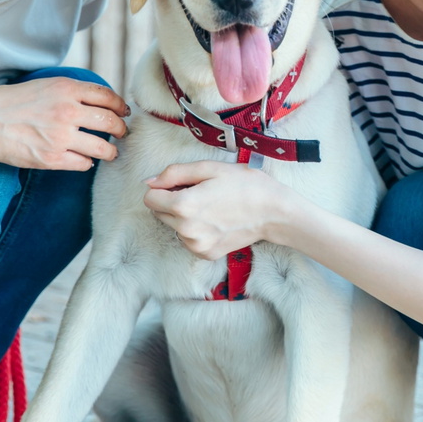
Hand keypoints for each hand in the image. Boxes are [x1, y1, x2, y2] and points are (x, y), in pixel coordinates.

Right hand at [0, 77, 129, 170]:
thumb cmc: (11, 102)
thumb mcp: (44, 85)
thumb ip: (71, 91)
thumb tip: (100, 99)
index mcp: (66, 89)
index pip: (108, 97)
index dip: (120, 106)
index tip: (123, 113)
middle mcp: (67, 111)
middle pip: (112, 122)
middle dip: (121, 129)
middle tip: (121, 134)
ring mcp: (60, 137)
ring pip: (103, 148)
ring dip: (111, 151)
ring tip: (110, 152)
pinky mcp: (51, 159)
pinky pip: (84, 164)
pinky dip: (87, 163)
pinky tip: (83, 160)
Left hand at [143, 161, 293, 259]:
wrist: (273, 212)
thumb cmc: (244, 185)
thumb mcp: (209, 168)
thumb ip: (174, 173)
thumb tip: (150, 182)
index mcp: (183, 205)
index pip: (150, 198)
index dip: (164, 187)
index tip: (183, 184)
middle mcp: (185, 230)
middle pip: (159, 212)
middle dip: (172, 201)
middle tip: (201, 193)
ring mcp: (195, 245)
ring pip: (173, 226)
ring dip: (184, 216)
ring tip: (211, 206)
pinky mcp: (205, 254)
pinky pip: (187, 239)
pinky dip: (195, 229)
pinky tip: (216, 220)